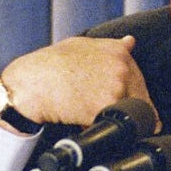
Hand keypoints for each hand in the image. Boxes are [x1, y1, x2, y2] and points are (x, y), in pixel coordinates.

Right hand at [0, 35, 158, 128]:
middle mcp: (122, 67)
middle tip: (97, 111)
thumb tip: (131, 42)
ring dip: (112, 120)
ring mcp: (116, 87)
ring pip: (126, 116)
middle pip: (139, 102)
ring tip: (86, 113)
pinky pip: (112, 127)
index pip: (140, 83)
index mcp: (119, 52)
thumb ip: (110, 46)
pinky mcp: (105, 107)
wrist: (30, 82)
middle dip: (124, 111)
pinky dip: (99, 128)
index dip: (129, 98)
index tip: (121, 105)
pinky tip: (82, 121)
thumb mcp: (81, 46)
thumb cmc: (50, 64)